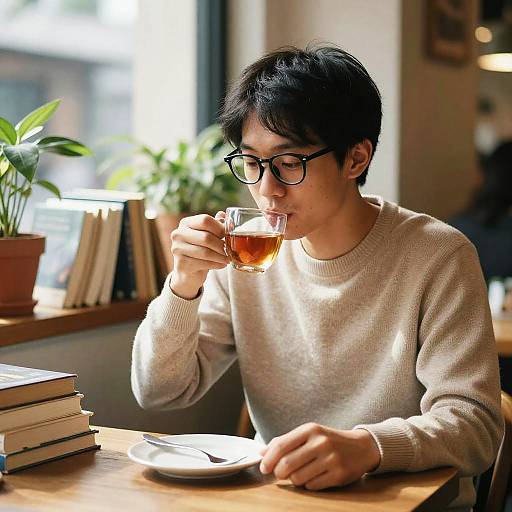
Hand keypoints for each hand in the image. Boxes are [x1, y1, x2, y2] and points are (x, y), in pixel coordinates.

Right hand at [170, 212, 228, 298]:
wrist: (189, 272)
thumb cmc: (201, 249)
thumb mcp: (208, 235)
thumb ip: (216, 224)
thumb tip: (225, 216)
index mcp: (185, 223)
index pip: (205, 220)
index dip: (220, 227)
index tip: (229, 234)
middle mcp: (178, 234)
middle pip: (206, 237)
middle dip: (221, 245)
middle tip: (230, 250)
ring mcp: (177, 249)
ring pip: (205, 252)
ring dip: (220, 256)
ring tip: (228, 258)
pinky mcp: (181, 264)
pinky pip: (203, 264)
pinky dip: (216, 264)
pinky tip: (222, 265)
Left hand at [259, 423, 380, 489]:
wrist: (360, 447)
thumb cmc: (328, 440)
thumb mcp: (308, 434)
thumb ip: (285, 441)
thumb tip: (261, 452)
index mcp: (310, 429)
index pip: (281, 445)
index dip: (268, 459)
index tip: (263, 467)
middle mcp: (320, 442)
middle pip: (286, 464)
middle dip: (278, 473)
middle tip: (279, 474)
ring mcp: (331, 459)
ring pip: (298, 478)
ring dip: (294, 479)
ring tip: (300, 473)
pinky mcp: (338, 474)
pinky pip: (312, 486)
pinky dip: (308, 484)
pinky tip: (313, 476)